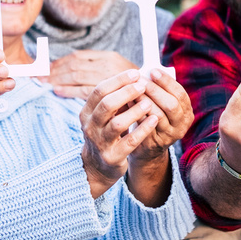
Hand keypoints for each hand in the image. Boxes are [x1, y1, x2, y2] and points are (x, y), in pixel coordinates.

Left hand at [45, 50, 136, 98]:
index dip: (61, 61)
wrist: (154, 101)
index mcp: (110, 57)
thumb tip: (72, 68)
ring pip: (77, 75)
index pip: (79, 56)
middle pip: (75, 64)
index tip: (47, 66)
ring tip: (45, 82)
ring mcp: (109, 77)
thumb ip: (99, 70)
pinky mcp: (109, 92)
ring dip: (58, 78)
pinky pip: (83, 89)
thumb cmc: (133, 89)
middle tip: (40, 75)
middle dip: (55, 70)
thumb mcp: (118, 75)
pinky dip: (68, 89)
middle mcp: (109, 64)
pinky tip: (58, 90)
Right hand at [79, 69, 159, 198]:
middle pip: (107, 104)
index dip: (118, 80)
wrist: (97, 166)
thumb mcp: (104, 115)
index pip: (99, 90)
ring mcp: (100, 143)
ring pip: (117, 124)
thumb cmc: (105, 133)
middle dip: (126, 92)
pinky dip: (143, 129)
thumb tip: (135, 76)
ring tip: (149, 103)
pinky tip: (153, 120)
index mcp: (87, 112)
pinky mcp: (112, 157)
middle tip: (143, 85)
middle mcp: (90, 126)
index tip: (135, 73)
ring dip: (135, 111)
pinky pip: (129, 142)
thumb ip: (115, 98)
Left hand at [128, 68, 193, 163]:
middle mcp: (182, 124)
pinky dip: (137, 113)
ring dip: (144, 101)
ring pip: (158, 115)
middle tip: (140, 80)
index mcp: (186, 110)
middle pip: (172, 105)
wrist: (148, 147)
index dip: (167, 81)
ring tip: (132, 91)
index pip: (180, 94)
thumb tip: (146, 71)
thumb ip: (159, 91)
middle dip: (155, 90)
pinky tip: (128, 104)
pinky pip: (146, 126)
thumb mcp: (162, 104)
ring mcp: (170, 135)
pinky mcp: (156, 142)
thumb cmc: (153, 117)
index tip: (153, 70)